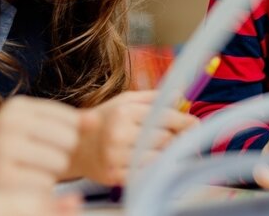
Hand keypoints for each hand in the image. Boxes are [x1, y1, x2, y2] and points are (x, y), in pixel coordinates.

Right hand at [0, 95, 80, 191]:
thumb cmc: (9, 149)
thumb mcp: (34, 127)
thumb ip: (67, 122)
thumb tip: (97, 121)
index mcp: (17, 107)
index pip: (68, 118)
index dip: (69, 134)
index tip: (51, 141)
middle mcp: (8, 124)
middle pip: (68, 140)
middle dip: (62, 153)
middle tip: (41, 158)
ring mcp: (3, 151)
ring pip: (59, 163)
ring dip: (53, 172)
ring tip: (31, 169)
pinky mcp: (2, 177)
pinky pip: (46, 183)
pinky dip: (41, 187)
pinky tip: (24, 183)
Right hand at [70, 90, 198, 185]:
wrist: (73, 147)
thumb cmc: (105, 120)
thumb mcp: (125, 101)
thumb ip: (153, 97)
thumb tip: (181, 93)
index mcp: (124, 112)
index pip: (164, 116)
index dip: (184, 121)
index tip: (195, 124)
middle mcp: (119, 133)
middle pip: (165, 138)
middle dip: (176, 138)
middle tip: (178, 138)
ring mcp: (116, 157)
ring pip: (158, 158)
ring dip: (165, 154)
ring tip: (161, 149)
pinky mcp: (114, 175)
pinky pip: (146, 173)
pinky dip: (153, 169)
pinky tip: (150, 162)